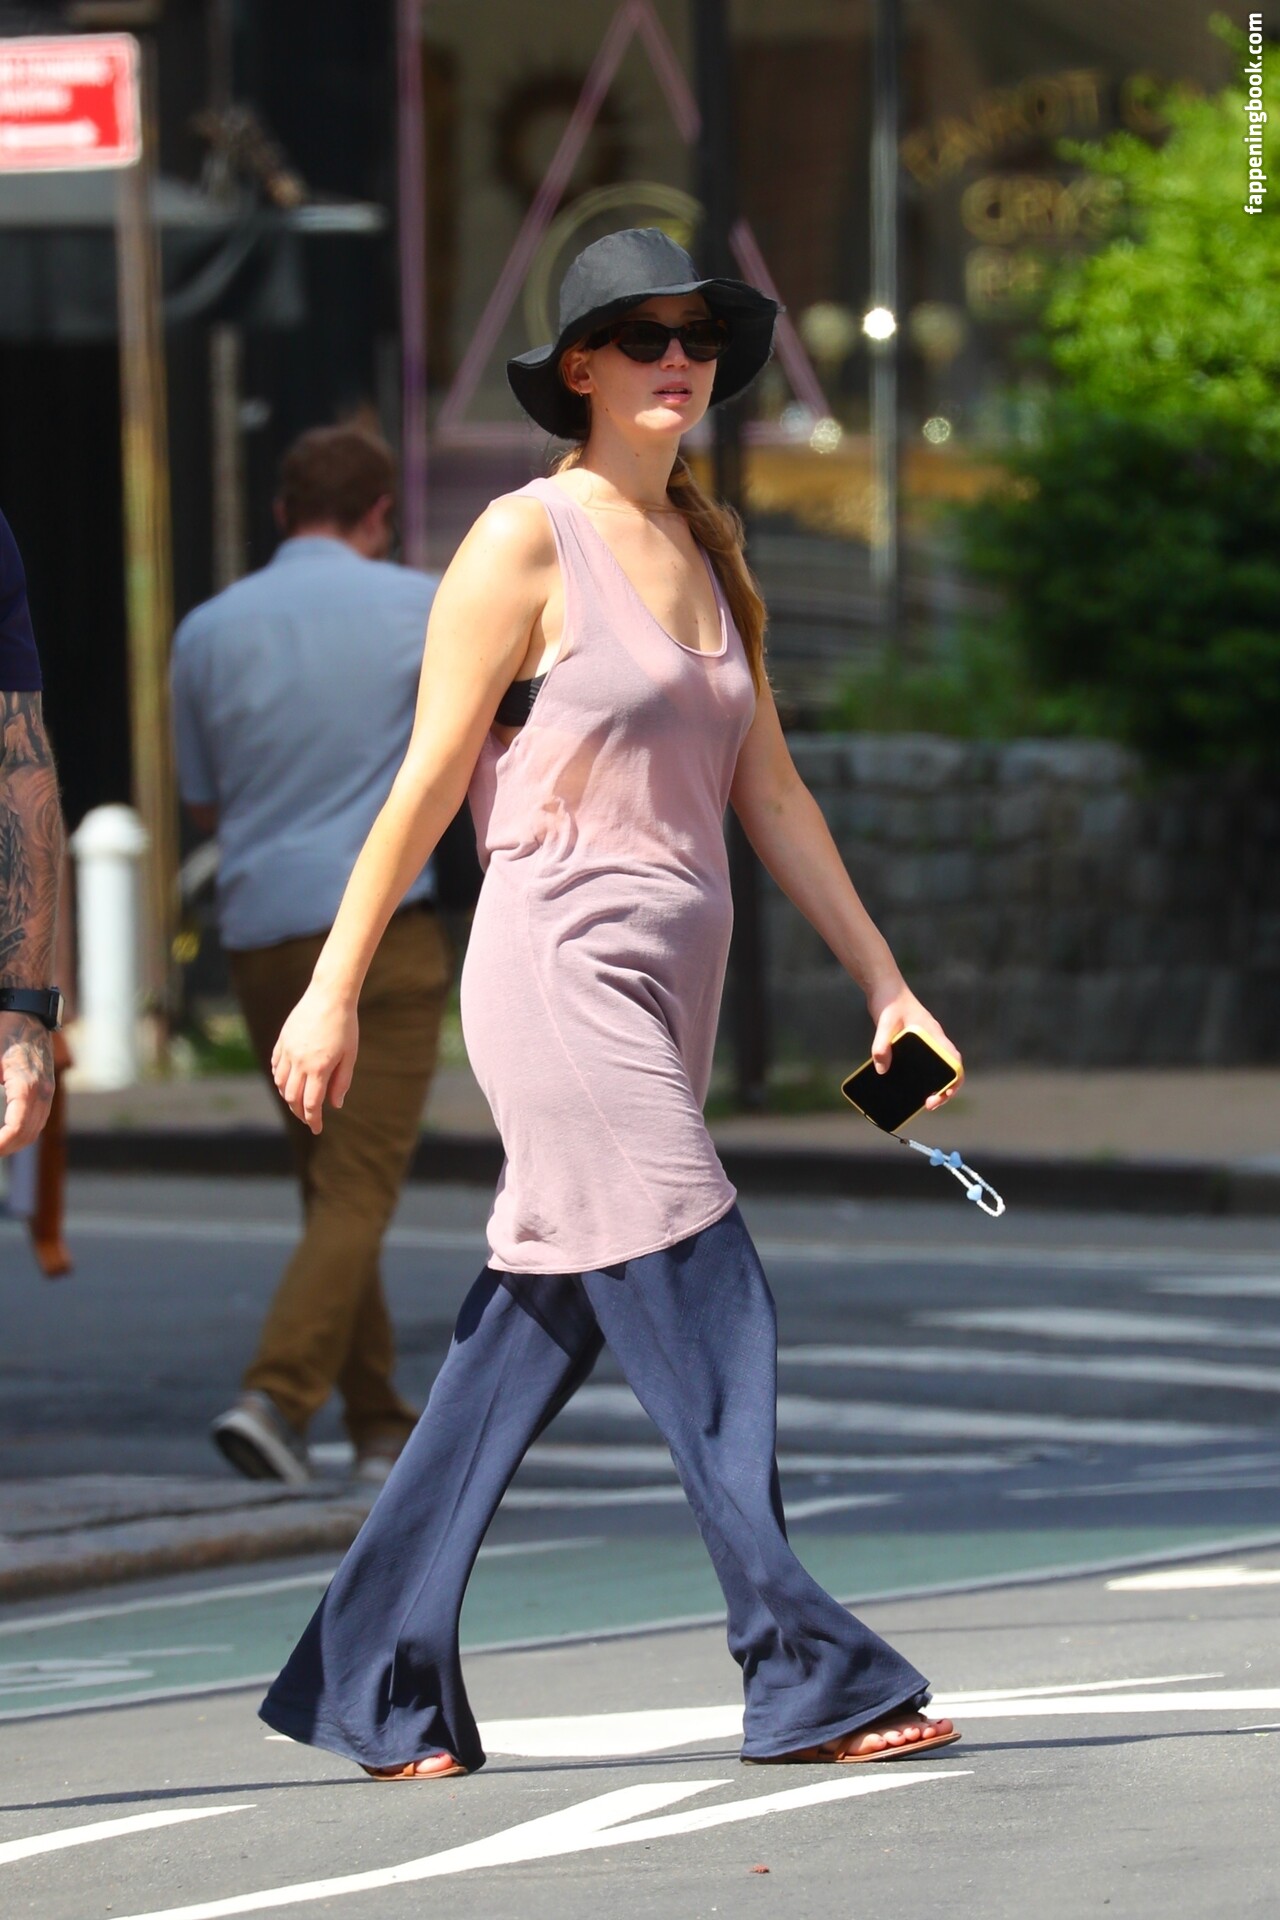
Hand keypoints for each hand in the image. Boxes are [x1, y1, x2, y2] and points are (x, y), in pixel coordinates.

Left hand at [0, 1014, 54, 1153]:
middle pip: (28, 1134)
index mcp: (27, 1086)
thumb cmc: (3, 1031)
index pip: (17, 1129)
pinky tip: (6, 1133)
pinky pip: (39, 1119)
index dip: (1, 1145)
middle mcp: (43, 1092)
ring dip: (15, 1142)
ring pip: (35, 1129)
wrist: (26, 1011)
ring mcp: (48, 1091)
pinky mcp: (47, 1088)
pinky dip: (23, 1131)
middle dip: (6, 1148)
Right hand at [271, 985, 358, 1133]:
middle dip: (299, 1112)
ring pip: (280, 1083)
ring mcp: (288, 1051)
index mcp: (318, 1068)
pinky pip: (275, 1066)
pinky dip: (280, 1078)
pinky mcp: (282, 1041)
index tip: (317, 1129)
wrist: (329, 995)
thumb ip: (341, 1082)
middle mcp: (299, 1062)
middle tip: (309, 1118)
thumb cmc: (345, 1025)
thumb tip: (335, 1105)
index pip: (311, 1104)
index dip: (313, 1120)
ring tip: (298, 1101)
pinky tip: (288, 1082)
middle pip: (292, 1098)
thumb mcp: (350, 1055)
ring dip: (287, 1097)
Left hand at [866, 981, 963, 1111]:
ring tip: (917, 1100)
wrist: (884, 988)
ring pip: (936, 1068)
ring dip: (932, 1084)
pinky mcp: (913, 1044)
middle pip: (948, 1069)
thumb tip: (882, 1069)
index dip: (954, 1081)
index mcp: (934, 1035)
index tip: (941, 1094)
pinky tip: (903, 1084)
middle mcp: (934, 1040)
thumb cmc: (889, 1001)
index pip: (954, 1061)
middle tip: (928, 1104)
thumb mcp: (884, 1022)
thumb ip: (882, 1044)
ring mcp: (925, 1042)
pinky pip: (922, 1064)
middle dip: (944, 1090)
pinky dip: (919, 1076)